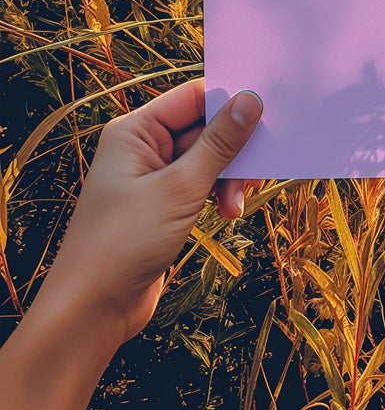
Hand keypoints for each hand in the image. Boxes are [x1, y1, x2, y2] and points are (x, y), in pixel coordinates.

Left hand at [38, 79, 262, 344]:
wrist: (91, 311)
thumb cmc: (124, 243)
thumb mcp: (180, 188)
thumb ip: (219, 143)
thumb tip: (250, 100)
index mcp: (135, 131)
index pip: (193, 98)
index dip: (230, 103)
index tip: (268, 115)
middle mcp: (142, 148)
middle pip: (204, 129)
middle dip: (233, 151)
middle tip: (258, 171)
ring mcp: (152, 178)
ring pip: (207, 160)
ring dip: (228, 178)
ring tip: (235, 206)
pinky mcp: (162, 205)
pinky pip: (201, 185)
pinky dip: (218, 195)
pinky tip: (228, 214)